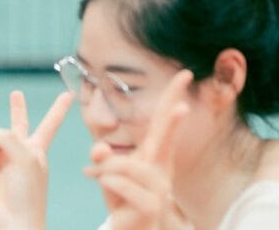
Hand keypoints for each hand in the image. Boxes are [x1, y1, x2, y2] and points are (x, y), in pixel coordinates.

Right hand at [0, 90, 72, 229]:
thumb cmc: (28, 190)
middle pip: (19, 125)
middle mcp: (20, 152)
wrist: (13, 219)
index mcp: (38, 148)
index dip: (59, 108)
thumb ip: (7, 137)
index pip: (50, 123)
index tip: (69, 93)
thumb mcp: (26, 157)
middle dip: (17, 109)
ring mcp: (0, 160)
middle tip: (16, 93)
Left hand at [85, 70, 191, 229]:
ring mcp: (160, 188)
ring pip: (132, 167)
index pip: (163, 122)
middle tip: (184, 106)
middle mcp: (162, 169)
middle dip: (172, 121)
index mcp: (155, 156)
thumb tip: (99, 148)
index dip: (172, 97)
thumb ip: (104, 159)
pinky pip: (125, 186)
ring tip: (93, 172)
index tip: (185, 73)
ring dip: (110, 168)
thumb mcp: (110, 179)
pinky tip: (97, 179)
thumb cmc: (123, 203)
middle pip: (165, 139)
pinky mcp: (151, 205)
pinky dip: (109, 182)